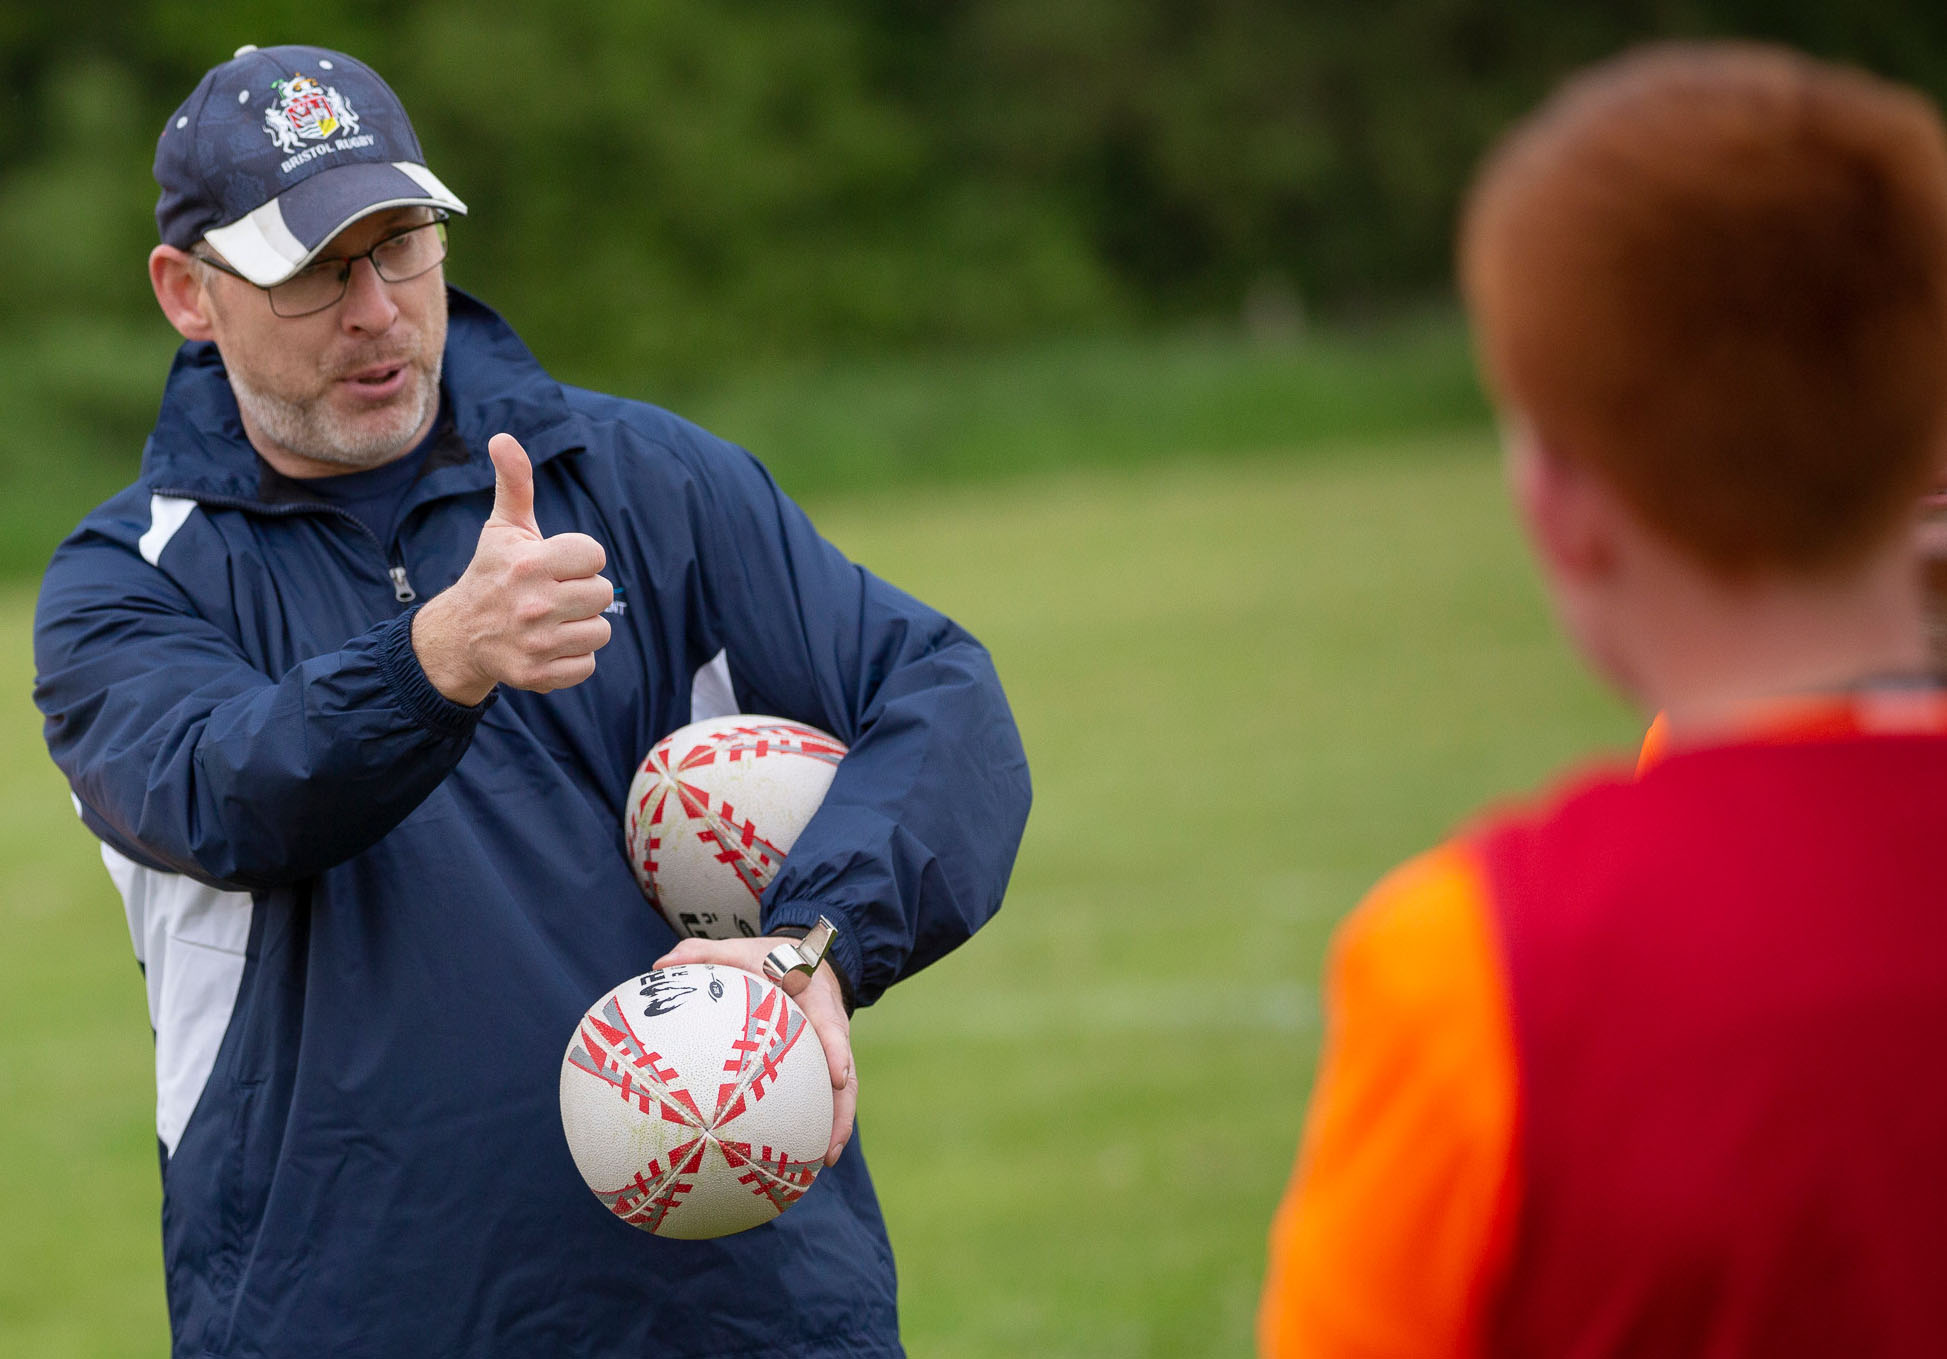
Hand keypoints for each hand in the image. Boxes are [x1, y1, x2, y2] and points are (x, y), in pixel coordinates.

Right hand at [412, 433, 612, 703]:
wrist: (461, 634)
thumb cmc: (492, 573)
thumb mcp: (503, 527)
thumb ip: (514, 482)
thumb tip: (504, 437)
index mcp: (530, 564)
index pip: (595, 555)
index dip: (579, 559)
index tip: (555, 564)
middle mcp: (534, 604)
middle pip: (604, 593)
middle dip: (583, 592)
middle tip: (554, 594)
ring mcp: (537, 642)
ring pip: (601, 631)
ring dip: (581, 625)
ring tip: (552, 619)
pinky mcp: (539, 675)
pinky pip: (588, 664)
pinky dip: (573, 657)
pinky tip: (549, 645)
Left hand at [653, 934, 857, 1165]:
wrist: (805, 961)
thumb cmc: (768, 959)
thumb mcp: (740, 949)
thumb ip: (704, 953)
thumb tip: (659, 963)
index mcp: (816, 996)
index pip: (832, 1024)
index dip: (838, 1049)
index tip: (838, 1077)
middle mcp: (831, 1027)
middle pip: (846, 1072)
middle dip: (842, 1108)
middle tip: (829, 1145)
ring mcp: (830, 1050)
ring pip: (841, 1091)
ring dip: (834, 1124)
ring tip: (821, 1161)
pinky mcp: (821, 1066)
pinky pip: (821, 1094)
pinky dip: (814, 1121)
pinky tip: (795, 1151)